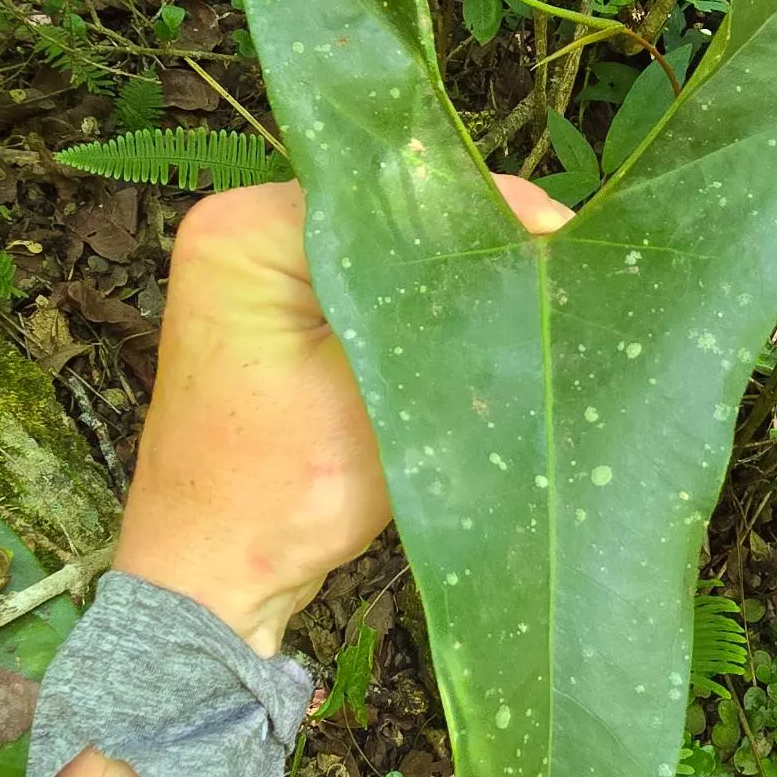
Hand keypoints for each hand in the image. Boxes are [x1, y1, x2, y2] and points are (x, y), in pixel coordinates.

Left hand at [113, 170, 567, 654]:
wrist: (212, 583)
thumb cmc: (278, 496)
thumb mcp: (373, 393)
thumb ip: (443, 307)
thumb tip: (535, 241)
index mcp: (244, 230)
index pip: (388, 192)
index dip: (484, 213)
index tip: (563, 241)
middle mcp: (240, 231)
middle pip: (386, 217)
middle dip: (470, 247)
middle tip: (562, 273)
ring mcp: (255, 274)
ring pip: (382, 256)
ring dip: (447, 284)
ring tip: (534, 299)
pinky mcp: (279, 316)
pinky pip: (365, 292)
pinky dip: (416, 314)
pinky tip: (477, 331)